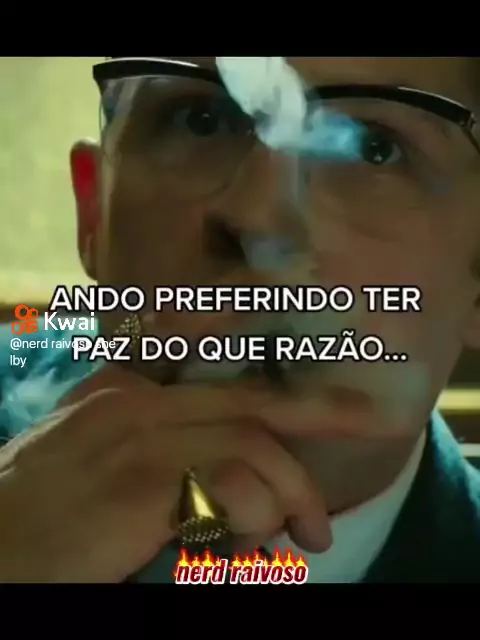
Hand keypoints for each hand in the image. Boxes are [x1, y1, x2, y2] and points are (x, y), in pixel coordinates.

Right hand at [0, 365, 330, 582]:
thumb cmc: (43, 524)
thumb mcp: (103, 472)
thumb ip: (168, 462)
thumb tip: (239, 491)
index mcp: (124, 394)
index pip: (216, 380)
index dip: (278, 386)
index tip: (327, 395)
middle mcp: (134, 402)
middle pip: (248, 399)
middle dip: (321, 408)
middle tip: (372, 419)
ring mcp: (136, 434)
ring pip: (250, 442)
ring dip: (287, 493)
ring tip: (301, 536)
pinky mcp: (140, 478)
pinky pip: (231, 483)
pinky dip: (257, 515)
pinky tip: (251, 548)